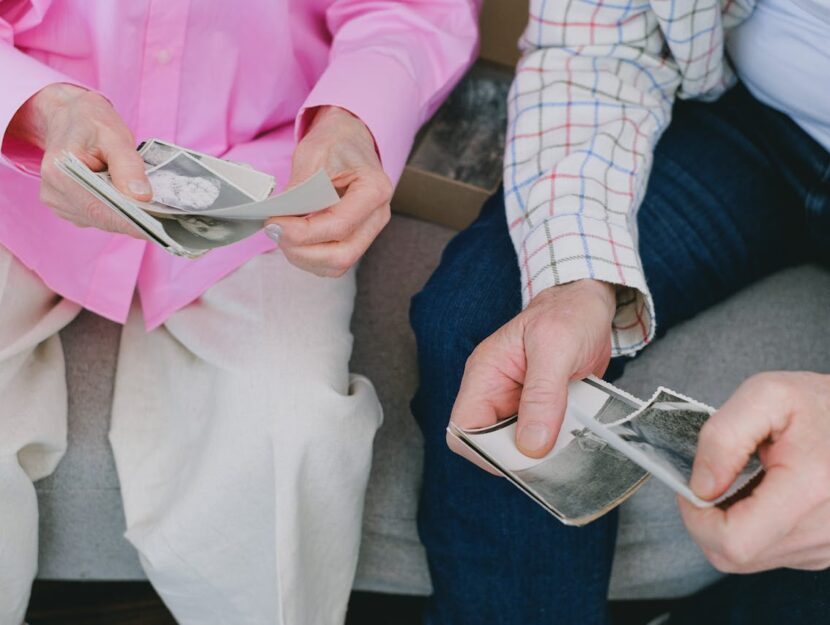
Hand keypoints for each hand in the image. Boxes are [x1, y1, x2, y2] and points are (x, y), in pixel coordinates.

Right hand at [8, 83, 150, 235]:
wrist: (70, 117)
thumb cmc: (91, 122)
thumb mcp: (114, 136)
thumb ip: (128, 166)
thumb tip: (142, 197)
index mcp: (61, 173)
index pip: (99, 209)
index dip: (130, 221)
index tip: (158, 229)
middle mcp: (54, 193)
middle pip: (102, 218)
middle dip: (133, 219)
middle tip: (165, 220)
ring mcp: (60, 203)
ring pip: (102, 221)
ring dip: (127, 217)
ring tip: (150, 209)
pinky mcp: (69, 207)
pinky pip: (99, 217)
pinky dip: (118, 213)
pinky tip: (132, 203)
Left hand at [264, 105, 391, 276]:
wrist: (349, 140)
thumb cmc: (336, 142)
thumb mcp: (314, 154)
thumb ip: (300, 188)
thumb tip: (281, 219)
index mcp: (375, 190)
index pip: (339, 226)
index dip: (303, 232)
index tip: (273, 222)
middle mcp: (377, 216)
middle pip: (341, 255)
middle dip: (302, 251)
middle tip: (275, 231)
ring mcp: (368, 232)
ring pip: (336, 265)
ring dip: (303, 256)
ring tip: (282, 234)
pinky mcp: (356, 240)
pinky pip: (332, 262)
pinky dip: (308, 256)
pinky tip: (293, 238)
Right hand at [448, 279, 616, 471]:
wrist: (590, 304)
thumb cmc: (568, 314)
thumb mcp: (555, 348)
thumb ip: (542, 396)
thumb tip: (531, 444)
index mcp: (485, 375)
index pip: (463, 428)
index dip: (484, 451)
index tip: (520, 458)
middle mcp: (495, 393)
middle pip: (489, 444)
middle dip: (519, 456)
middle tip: (553, 455)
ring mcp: (518, 404)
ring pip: (517, 447)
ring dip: (543, 453)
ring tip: (569, 443)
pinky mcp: (541, 410)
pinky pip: (542, 440)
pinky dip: (558, 445)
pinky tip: (577, 436)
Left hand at [679, 372, 829, 572]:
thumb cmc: (821, 405)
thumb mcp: (766, 395)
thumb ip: (723, 439)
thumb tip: (701, 487)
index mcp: (810, 490)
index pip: (733, 542)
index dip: (697, 518)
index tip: (693, 487)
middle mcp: (823, 530)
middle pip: (734, 555)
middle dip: (707, 519)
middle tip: (714, 478)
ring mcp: (826, 547)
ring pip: (749, 557)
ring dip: (730, 523)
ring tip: (747, 480)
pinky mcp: (825, 551)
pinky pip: (770, 553)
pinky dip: (752, 527)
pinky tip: (764, 494)